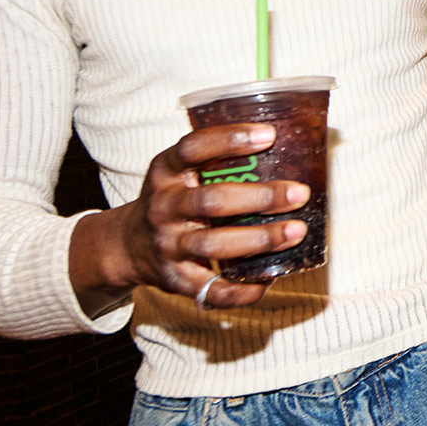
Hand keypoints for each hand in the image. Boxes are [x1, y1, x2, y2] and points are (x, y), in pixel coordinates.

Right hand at [70, 123, 311, 312]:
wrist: (127, 246)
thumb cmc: (173, 199)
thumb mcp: (180, 171)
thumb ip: (216, 159)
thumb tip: (287, 145)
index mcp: (165, 172)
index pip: (192, 148)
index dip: (229, 140)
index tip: (268, 135)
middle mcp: (163, 207)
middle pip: (210, 201)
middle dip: (259, 198)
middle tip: (299, 194)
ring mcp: (167, 245)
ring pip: (213, 245)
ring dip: (259, 239)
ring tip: (296, 231)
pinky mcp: (175, 280)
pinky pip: (211, 290)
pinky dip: (242, 290)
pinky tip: (270, 280)